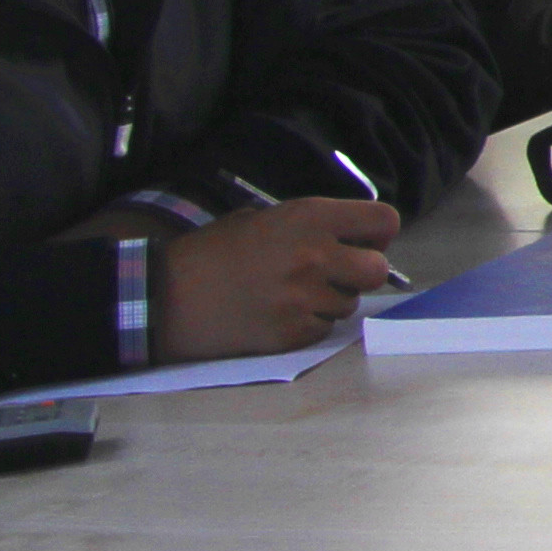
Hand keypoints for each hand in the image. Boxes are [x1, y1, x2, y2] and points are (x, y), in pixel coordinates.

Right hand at [149, 198, 400, 359]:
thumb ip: (312, 226)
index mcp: (310, 217)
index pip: (385, 220)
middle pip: (378, 269)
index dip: (376, 234)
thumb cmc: (212, 252)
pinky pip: (324, 329)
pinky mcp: (294, 333)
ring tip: (289, 294)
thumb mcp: (262, 218)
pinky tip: (277, 313)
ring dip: (330, 300)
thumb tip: (351, 239)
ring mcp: (307, 298)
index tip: (359, 242)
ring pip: (350, 303)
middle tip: (332, 274)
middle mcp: (316, 255)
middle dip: (359, 272)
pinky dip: (308, 324)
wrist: (166, 296)